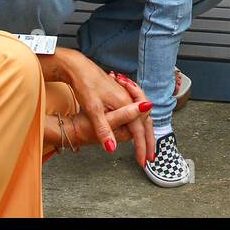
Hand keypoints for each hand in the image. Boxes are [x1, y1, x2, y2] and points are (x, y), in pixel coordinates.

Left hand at [45, 49, 155, 165]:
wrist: (79, 67)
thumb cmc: (85, 86)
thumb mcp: (92, 110)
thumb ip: (104, 129)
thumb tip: (111, 148)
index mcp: (125, 104)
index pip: (138, 130)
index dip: (141, 147)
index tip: (143, 162)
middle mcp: (129, 100)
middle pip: (145, 123)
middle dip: (149, 141)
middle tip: (150, 157)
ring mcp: (126, 97)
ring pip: (142, 117)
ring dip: (145, 132)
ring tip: (146, 145)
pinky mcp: (121, 95)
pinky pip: (135, 112)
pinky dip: (139, 123)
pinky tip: (135, 126)